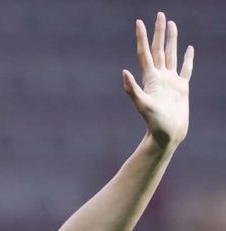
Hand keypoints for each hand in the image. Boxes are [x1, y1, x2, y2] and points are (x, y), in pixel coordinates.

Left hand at [123, 12, 193, 148]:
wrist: (166, 135)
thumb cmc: (154, 123)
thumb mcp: (142, 105)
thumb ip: (132, 89)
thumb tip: (123, 72)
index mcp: (150, 79)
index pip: (145, 53)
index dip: (142, 37)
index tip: (139, 22)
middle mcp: (159, 77)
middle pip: (159, 49)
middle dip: (158, 32)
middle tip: (160, 14)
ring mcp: (171, 81)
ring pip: (172, 55)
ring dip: (172, 40)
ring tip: (171, 24)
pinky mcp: (181, 88)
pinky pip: (185, 69)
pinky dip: (187, 58)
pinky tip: (189, 48)